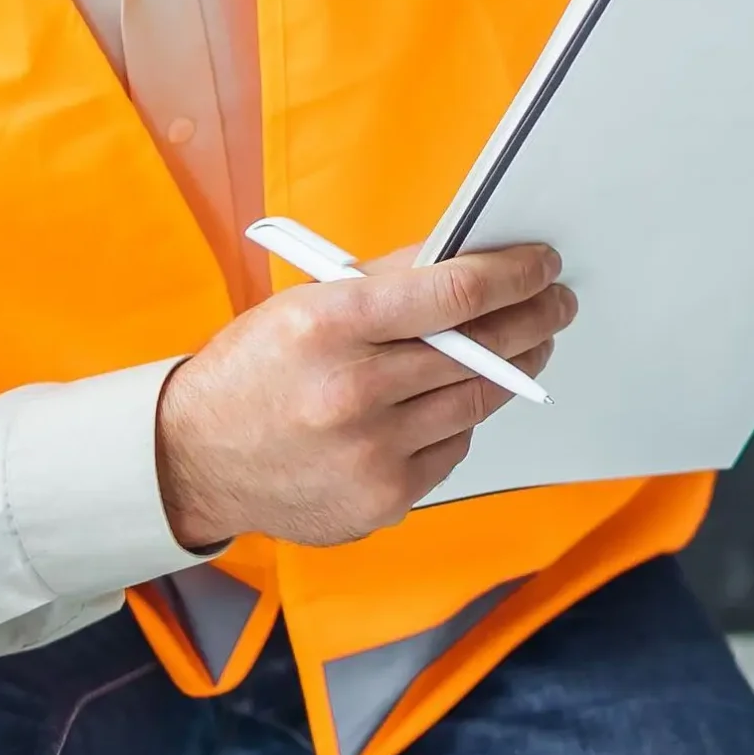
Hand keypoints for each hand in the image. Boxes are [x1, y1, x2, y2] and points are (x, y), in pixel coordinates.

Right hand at [154, 245, 573, 548]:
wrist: (196, 459)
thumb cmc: (258, 368)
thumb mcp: (309, 300)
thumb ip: (391, 278)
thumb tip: (472, 254)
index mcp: (330, 325)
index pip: (453, 293)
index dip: (514, 275)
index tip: (543, 264)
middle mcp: (351, 392)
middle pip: (480, 350)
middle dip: (533, 319)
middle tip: (557, 302)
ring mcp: (369, 454)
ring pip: (476, 402)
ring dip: (512, 369)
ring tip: (528, 345)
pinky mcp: (382, 500)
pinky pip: (452, 449)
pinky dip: (460, 421)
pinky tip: (455, 400)